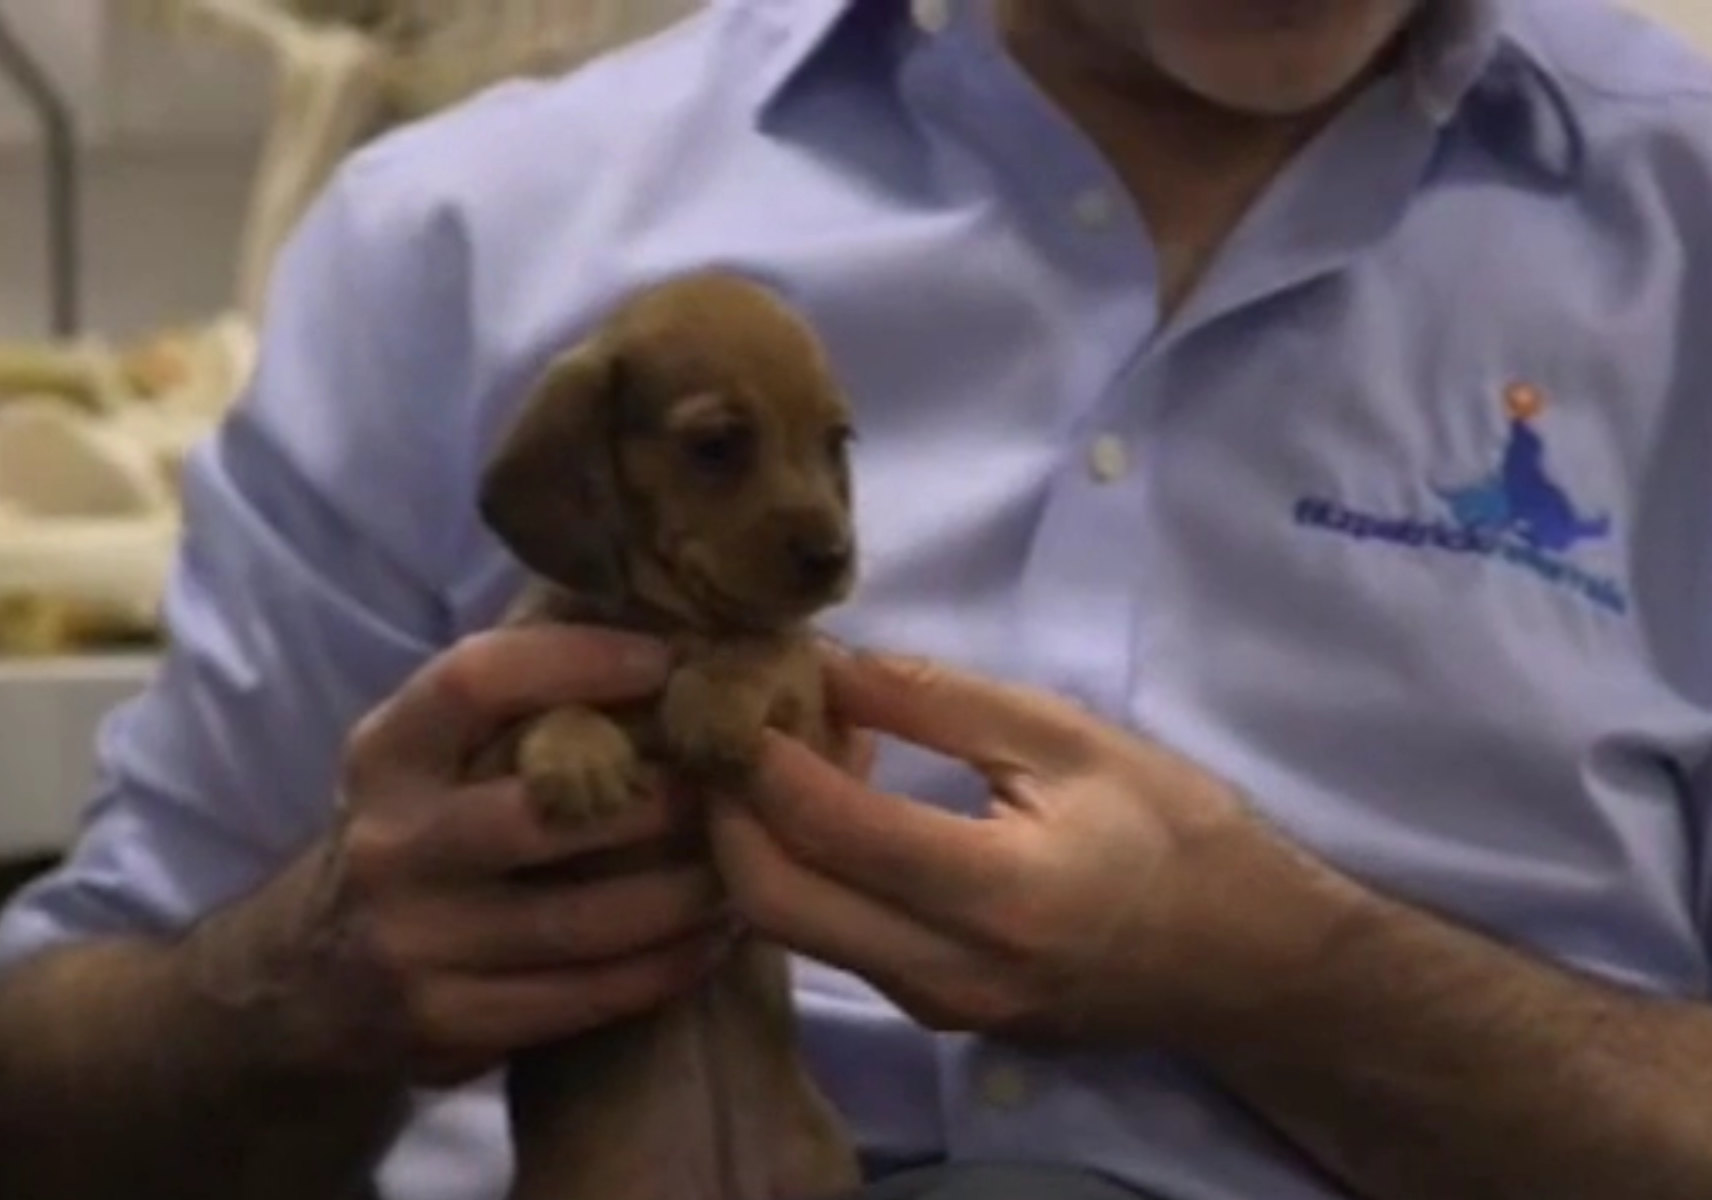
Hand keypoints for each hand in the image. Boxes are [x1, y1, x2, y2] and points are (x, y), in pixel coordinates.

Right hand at [184, 625, 731, 1088]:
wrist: (309, 980)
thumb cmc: (417, 834)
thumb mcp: (427, 757)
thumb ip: (514, 701)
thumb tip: (658, 626)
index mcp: (387, 753)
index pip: (478, 680)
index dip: (581, 660)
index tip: (670, 660)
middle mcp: (392, 843)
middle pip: (548, 811)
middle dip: (661, 797)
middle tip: (738, 783)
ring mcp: (415, 942)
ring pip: (584, 920)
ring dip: (686, 893)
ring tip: (749, 864)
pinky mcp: (447, 1023)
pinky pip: (583, 996)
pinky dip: (664, 966)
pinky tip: (715, 939)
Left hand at [711, 649, 1311, 1047]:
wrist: (1245, 962)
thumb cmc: (1174, 830)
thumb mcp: (1063, 737)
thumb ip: (930, 698)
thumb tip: (819, 661)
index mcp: (993, 892)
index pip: (825, 824)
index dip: (757, 750)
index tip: (734, 683)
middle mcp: (945, 972)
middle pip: (769, 896)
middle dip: (727, 804)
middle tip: (737, 723)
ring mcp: (934, 1009)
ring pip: (788, 927)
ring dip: (760, 837)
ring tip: (793, 751)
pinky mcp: (933, 1017)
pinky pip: (831, 943)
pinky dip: (805, 871)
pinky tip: (840, 804)